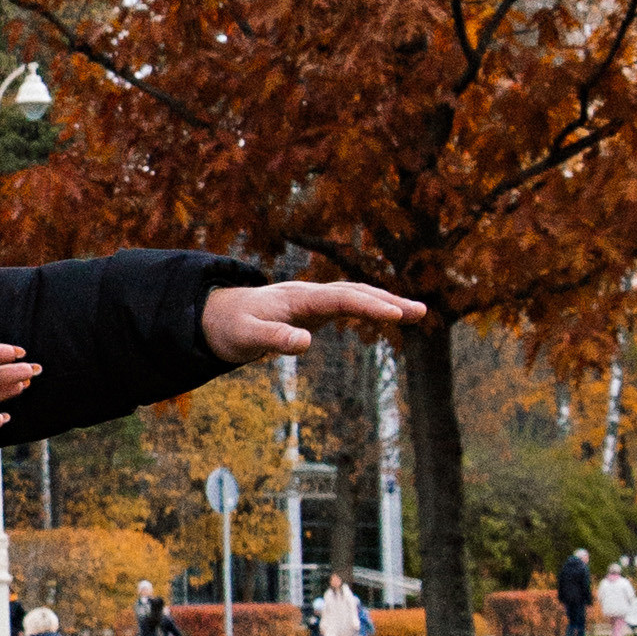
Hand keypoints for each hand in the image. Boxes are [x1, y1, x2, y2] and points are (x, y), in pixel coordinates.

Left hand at [200, 279, 423, 364]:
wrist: (216, 315)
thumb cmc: (230, 328)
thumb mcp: (246, 338)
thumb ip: (273, 339)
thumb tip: (306, 344)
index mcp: (298, 298)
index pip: (342, 298)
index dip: (369, 305)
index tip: (395, 314)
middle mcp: (310, 293)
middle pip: (356, 291)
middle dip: (388, 300)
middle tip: (420, 312)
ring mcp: (314, 300)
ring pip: (356, 295)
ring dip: (386, 301)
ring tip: (418, 313)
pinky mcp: (314, 309)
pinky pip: (349, 304)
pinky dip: (372, 307)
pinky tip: (391, 314)